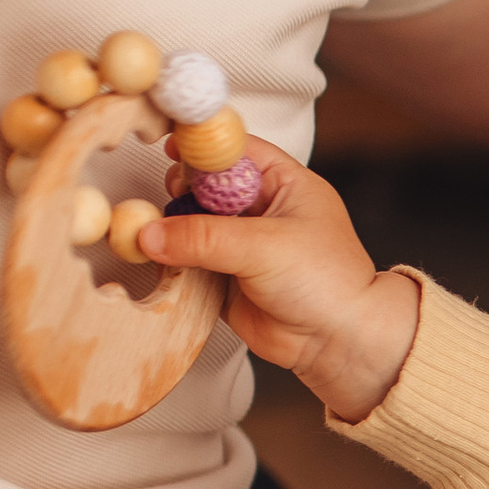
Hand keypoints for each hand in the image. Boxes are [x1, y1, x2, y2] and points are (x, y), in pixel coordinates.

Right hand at [135, 144, 418, 419]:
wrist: (337, 341)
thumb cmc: (328, 283)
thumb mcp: (263, 246)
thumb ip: (203, 237)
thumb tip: (151, 233)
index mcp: (284, 184)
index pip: (236, 150)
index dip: (204, 147)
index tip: (172, 150)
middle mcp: (262, 211)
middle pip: (207, 186)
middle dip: (183, 191)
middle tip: (171, 200)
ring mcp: (243, 244)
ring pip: (194, 225)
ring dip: (173, 230)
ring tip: (158, 237)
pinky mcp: (227, 277)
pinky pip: (190, 262)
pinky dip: (174, 261)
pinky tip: (163, 262)